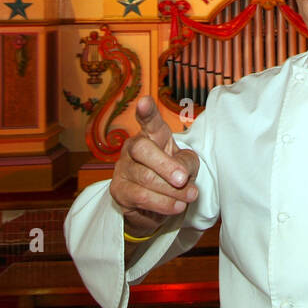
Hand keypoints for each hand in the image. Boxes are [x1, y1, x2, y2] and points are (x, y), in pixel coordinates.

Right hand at [110, 96, 201, 237]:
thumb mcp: (187, 166)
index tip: (144, 102)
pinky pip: (142, 197)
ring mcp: (122, 169)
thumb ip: (187, 163)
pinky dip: (164, 204)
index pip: (149, 121)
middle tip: (183, 179)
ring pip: (146, 178)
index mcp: (152, 136)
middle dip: (166, 166)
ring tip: (189, 197)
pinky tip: (176, 206)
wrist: (155, 206)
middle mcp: (132, 148)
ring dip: (172, 191)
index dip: (147, 111)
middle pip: (143, 150)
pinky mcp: (118, 191)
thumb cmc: (172, 177)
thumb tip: (181, 174)